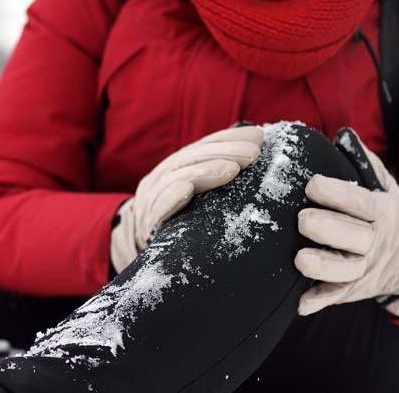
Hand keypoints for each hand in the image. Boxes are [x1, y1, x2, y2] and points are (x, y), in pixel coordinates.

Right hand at [111, 125, 263, 271]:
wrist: (140, 248)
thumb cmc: (179, 222)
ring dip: (206, 171)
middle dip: (225, 152)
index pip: (203, 147)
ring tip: (232, 169)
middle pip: (193, 158)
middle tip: (253, 153)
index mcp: (177, 168)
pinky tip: (187, 190)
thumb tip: (255, 158)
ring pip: (176, 177)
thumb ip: (217, 178)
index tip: (258, 137)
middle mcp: (162, 177)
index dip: (229, 139)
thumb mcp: (198, 197)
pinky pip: (158, 209)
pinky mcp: (147, 224)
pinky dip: (172, 197)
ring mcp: (152, 199)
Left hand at [294, 131, 398, 316]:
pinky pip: (337, 297)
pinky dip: (319, 301)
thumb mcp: (385, 188)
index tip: (312, 184)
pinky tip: (301, 304)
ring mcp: (365, 269)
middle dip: (328, 229)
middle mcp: (375, 243)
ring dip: (323, 267)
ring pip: (346, 271)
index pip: (361, 203)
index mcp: (382, 213)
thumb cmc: (387, 216)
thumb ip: (365, 164)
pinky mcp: (353, 290)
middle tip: (302, 220)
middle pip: (355, 238)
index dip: (337, 194)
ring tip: (300, 260)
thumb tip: (343, 136)